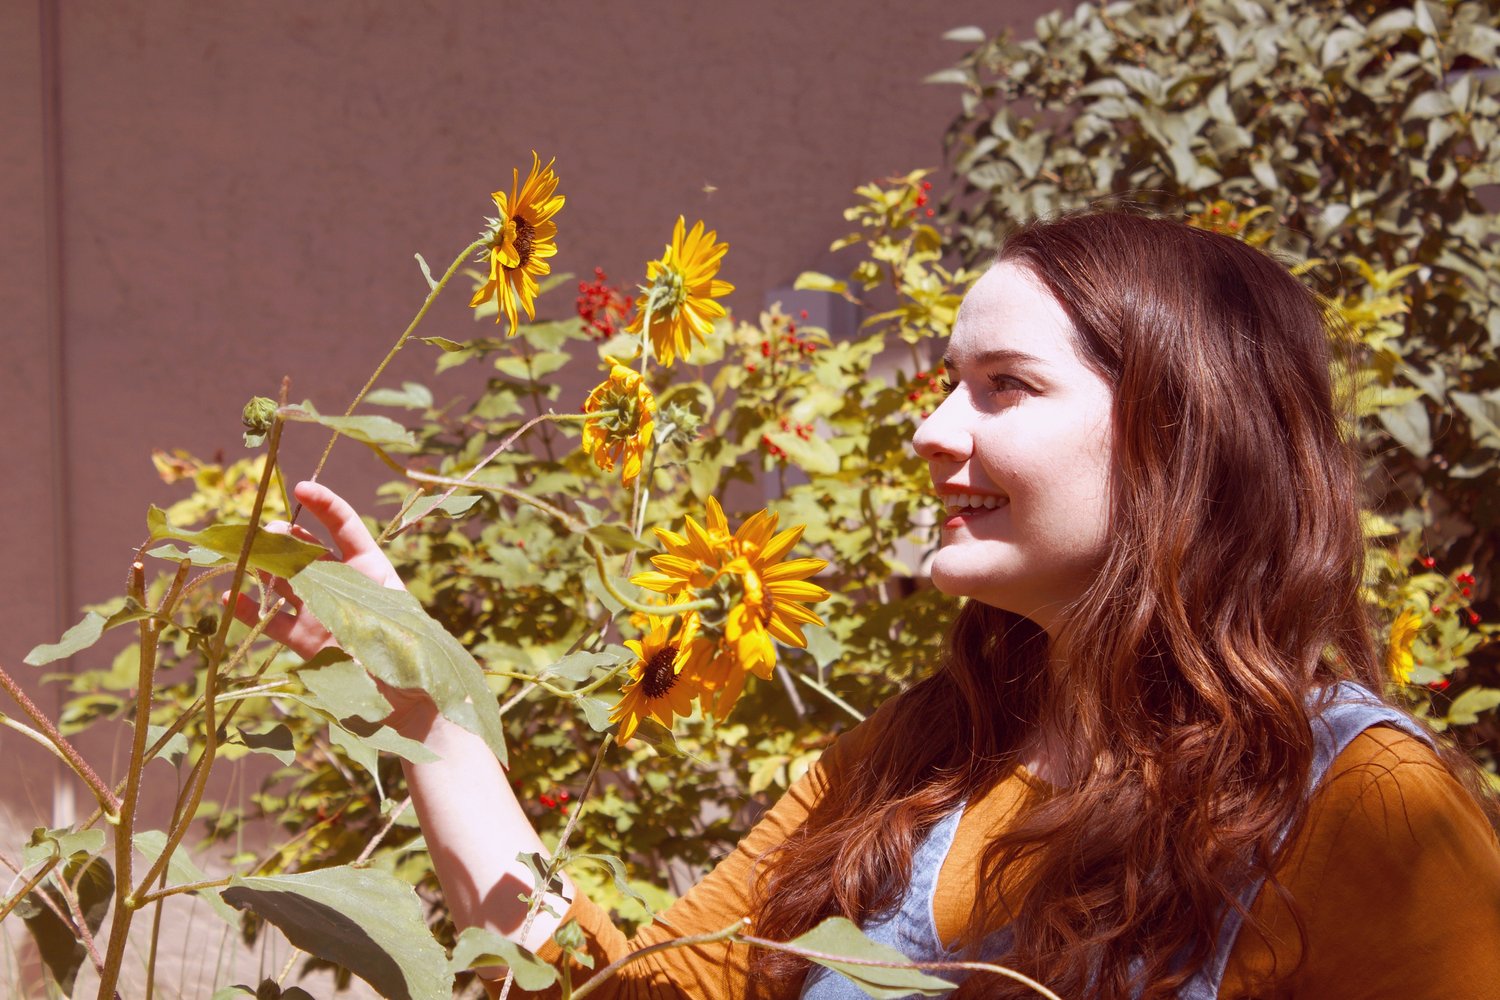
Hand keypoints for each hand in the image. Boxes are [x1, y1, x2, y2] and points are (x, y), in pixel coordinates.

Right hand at [226, 480, 435, 726]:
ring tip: (241, 554)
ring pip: (285, 582)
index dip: (324, 504)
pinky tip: (229, 597)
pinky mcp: (308, 643)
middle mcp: (344, 588)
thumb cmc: (416, 662)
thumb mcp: (397, 623)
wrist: (413, 708)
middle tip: (263, 530)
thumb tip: (327, 582)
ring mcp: (323, 613)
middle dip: (284, 534)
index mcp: (373, 571)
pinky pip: (273, 621)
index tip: (301, 486)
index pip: (345, 527)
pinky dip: (251, 610)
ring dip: (262, 566)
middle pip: (308, 550)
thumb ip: (364, 603)